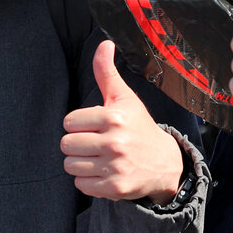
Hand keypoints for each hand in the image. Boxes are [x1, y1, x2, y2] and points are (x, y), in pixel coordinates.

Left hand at [61, 40, 184, 203]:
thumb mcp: (124, 98)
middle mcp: (114, 142)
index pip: (69, 122)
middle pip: (66, 144)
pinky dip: (87, 181)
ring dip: (80, 163)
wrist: (165, 163)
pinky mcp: (115, 189)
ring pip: (70, 165)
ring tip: (98, 158)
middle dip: (77, 144)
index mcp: (113, 118)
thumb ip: (106, 72)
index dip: (79, 125)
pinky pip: (80, 184)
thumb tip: (104, 43)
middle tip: (95, 144)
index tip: (94, 126)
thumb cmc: (138, 127)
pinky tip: (102, 173)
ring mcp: (115, 167)